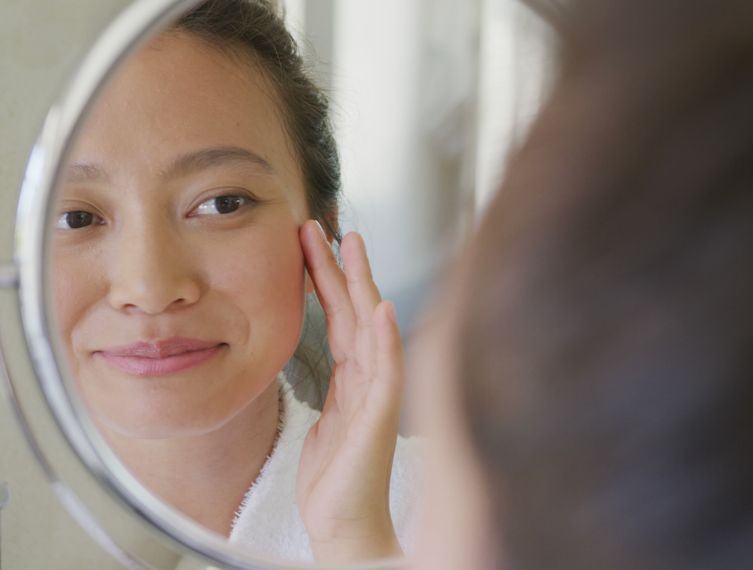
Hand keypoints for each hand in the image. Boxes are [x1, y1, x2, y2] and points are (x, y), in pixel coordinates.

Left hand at [295, 220, 404, 562]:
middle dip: (340, 266)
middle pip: (354, 310)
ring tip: (351, 245)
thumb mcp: (325, 425)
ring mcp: (378, 394)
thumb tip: (327, 367)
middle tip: (321, 225)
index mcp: (352, 379)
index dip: (325, 279)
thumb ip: (331, 392)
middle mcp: (369, 379)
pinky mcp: (381, 416)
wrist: (344, 524)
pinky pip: (386, 370)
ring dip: (362, 284)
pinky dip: (386, 338)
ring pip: (370, 327)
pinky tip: (383, 308)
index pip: (339, 317)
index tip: (308, 243)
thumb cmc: (336, 482)